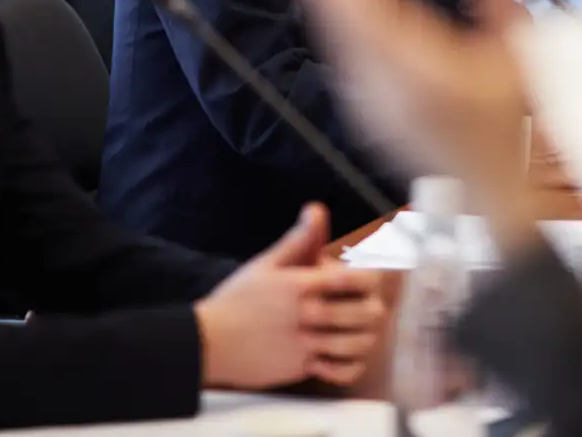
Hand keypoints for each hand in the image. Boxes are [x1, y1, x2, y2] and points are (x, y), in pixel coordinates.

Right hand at [196, 204, 386, 389]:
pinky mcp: (299, 368)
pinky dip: (351, 366)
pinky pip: (341, 372)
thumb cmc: (237, 300)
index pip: (356, 279)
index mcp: (300, 284)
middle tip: (371, 307)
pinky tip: (345, 355)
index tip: (370, 279)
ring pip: (358, 344)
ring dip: (366, 337)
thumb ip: (298, 239)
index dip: (372, 278)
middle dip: (374, 309)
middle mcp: (306, 314)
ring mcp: (304, 344)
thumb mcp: (265, 265)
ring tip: (362, 331)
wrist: (207, 342)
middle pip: (366, 313)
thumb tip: (317, 208)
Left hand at [261, 0, 538, 221]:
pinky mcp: (366, 111)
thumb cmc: (504, 130)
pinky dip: (336, 19)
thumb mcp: (512, 62)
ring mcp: (372, 101)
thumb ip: (494, 6)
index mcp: (424, 70)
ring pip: (336, 36)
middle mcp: (388, 85)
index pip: (372, 11)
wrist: (489, 192)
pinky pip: (343, 56)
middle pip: (340, 18)